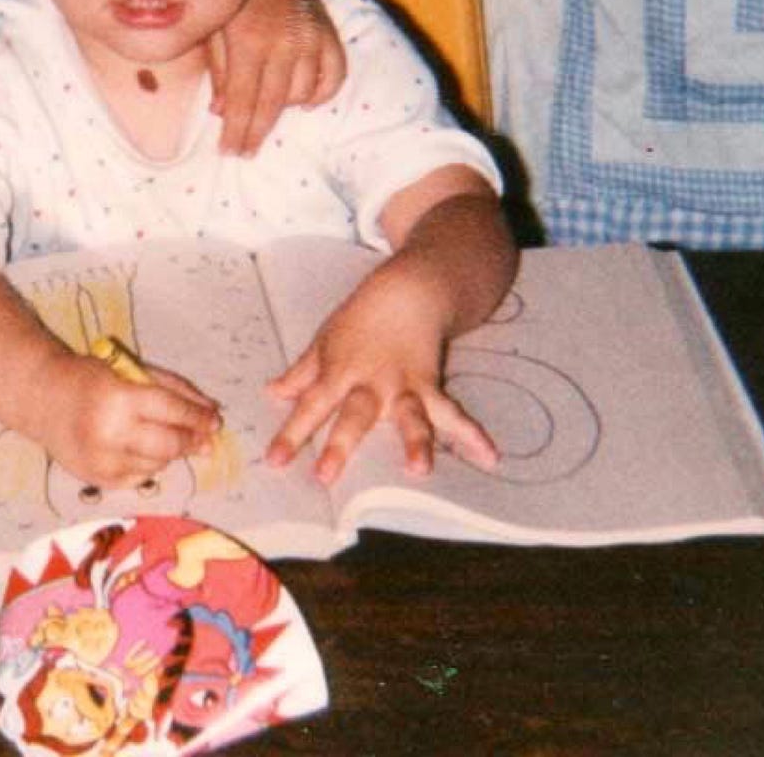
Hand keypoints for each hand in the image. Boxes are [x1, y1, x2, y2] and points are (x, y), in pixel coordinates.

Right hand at [36, 350, 221, 488]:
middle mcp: (110, 434)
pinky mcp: (98, 480)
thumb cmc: (92, 379)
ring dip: (170, 452)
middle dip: (192, 441)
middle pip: (169, 445)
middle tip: (205, 438)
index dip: (198, 417)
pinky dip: (149, 465)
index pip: (172, 411)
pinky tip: (142, 449)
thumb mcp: (133, 371)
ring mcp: (102, 461)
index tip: (216, 421)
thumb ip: (174, 389)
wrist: (44, 400)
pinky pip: (140, 478)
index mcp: (119, 399)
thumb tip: (211, 412)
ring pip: (158, 465)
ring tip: (165, 437)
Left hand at [208, 0, 345, 154]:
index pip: (244, 101)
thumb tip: (220, 112)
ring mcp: (310, 36)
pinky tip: (305, 101)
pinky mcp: (326, 30)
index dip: (237, 131)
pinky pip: (334, 73)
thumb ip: (219, 71)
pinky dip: (321, 92)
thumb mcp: (213, 28)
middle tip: (244, 151)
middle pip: (272, 103)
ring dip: (284, 109)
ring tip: (266, 114)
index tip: (229, 152)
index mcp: (250, 41)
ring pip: (302, 92)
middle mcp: (284, 42)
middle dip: (255, 132)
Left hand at [263, 269, 498, 485]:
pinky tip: (489, 456)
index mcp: (339, 372)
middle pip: (354, 416)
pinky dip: (472, 434)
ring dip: (415, 442)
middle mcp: (371, 383)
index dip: (291, 434)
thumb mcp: (325, 339)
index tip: (275, 461)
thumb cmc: (364, 315)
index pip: (310, 406)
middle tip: (326, 475)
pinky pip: (451, 412)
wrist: (411, 289)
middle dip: (340, 445)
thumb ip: (301, 372)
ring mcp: (404, 385)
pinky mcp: (431, 385)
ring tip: (419, 469)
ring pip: (408, 416)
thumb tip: (274, 393)